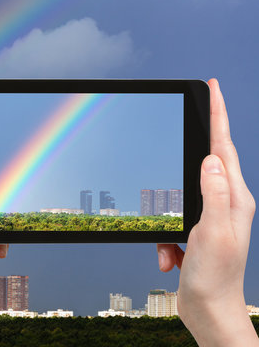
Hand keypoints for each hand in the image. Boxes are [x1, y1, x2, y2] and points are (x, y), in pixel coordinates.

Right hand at [157, 79, 257, 345]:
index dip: (218, 115)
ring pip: (181, 194)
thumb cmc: (216, 278)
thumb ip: (213, 194)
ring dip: (169, 220)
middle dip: (192, 150)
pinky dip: (165, 240)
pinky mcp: (196, 230)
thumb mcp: (213, 233)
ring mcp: (211, 216)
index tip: (213, 89)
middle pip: (206, 162)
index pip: (224, 148)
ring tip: (173, 249)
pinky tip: (171, 258)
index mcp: (235, 199)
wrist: (209, 311)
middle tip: (186, 125)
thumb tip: (210, 159)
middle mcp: (226, 203)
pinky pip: (172, 221)